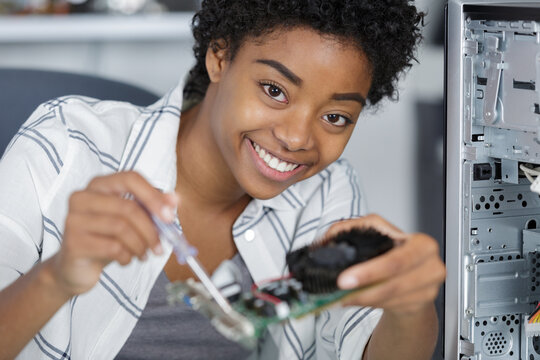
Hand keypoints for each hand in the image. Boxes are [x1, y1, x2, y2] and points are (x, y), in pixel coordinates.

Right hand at [49, 171, 177, 296]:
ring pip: (121, 228)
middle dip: (150, 230)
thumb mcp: (132, 221)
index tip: (170, 216)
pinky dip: (127, 256)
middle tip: (160, 247)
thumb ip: (152, 207)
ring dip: (140, 245)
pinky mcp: (73, 242)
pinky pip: (112, 247)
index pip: (130, 178)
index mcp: (100, 185)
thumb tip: (175, 199)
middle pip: (128, 207)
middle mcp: (83, 197)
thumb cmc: (107, 238)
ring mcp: (74, 218)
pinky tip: (126, 260)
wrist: (76, 268)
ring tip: (143, 254)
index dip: (153, 196)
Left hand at [331, 214, 445, 315]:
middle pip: (393, 283)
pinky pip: (390, 307)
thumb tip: (327, 240)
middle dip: (364, 288)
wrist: (412, 274)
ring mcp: (428, 289)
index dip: (370, 271)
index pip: (396, 260)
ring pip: (389, 298)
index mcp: (422, 244)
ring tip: (341, 296)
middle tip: (341, 288)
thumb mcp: (375, 232)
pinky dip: (369, 304)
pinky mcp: (420, 305)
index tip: (345, 277)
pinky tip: (354, 300)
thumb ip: (351, 230)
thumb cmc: (393, 251)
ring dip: (362, 299)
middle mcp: (430, 266)